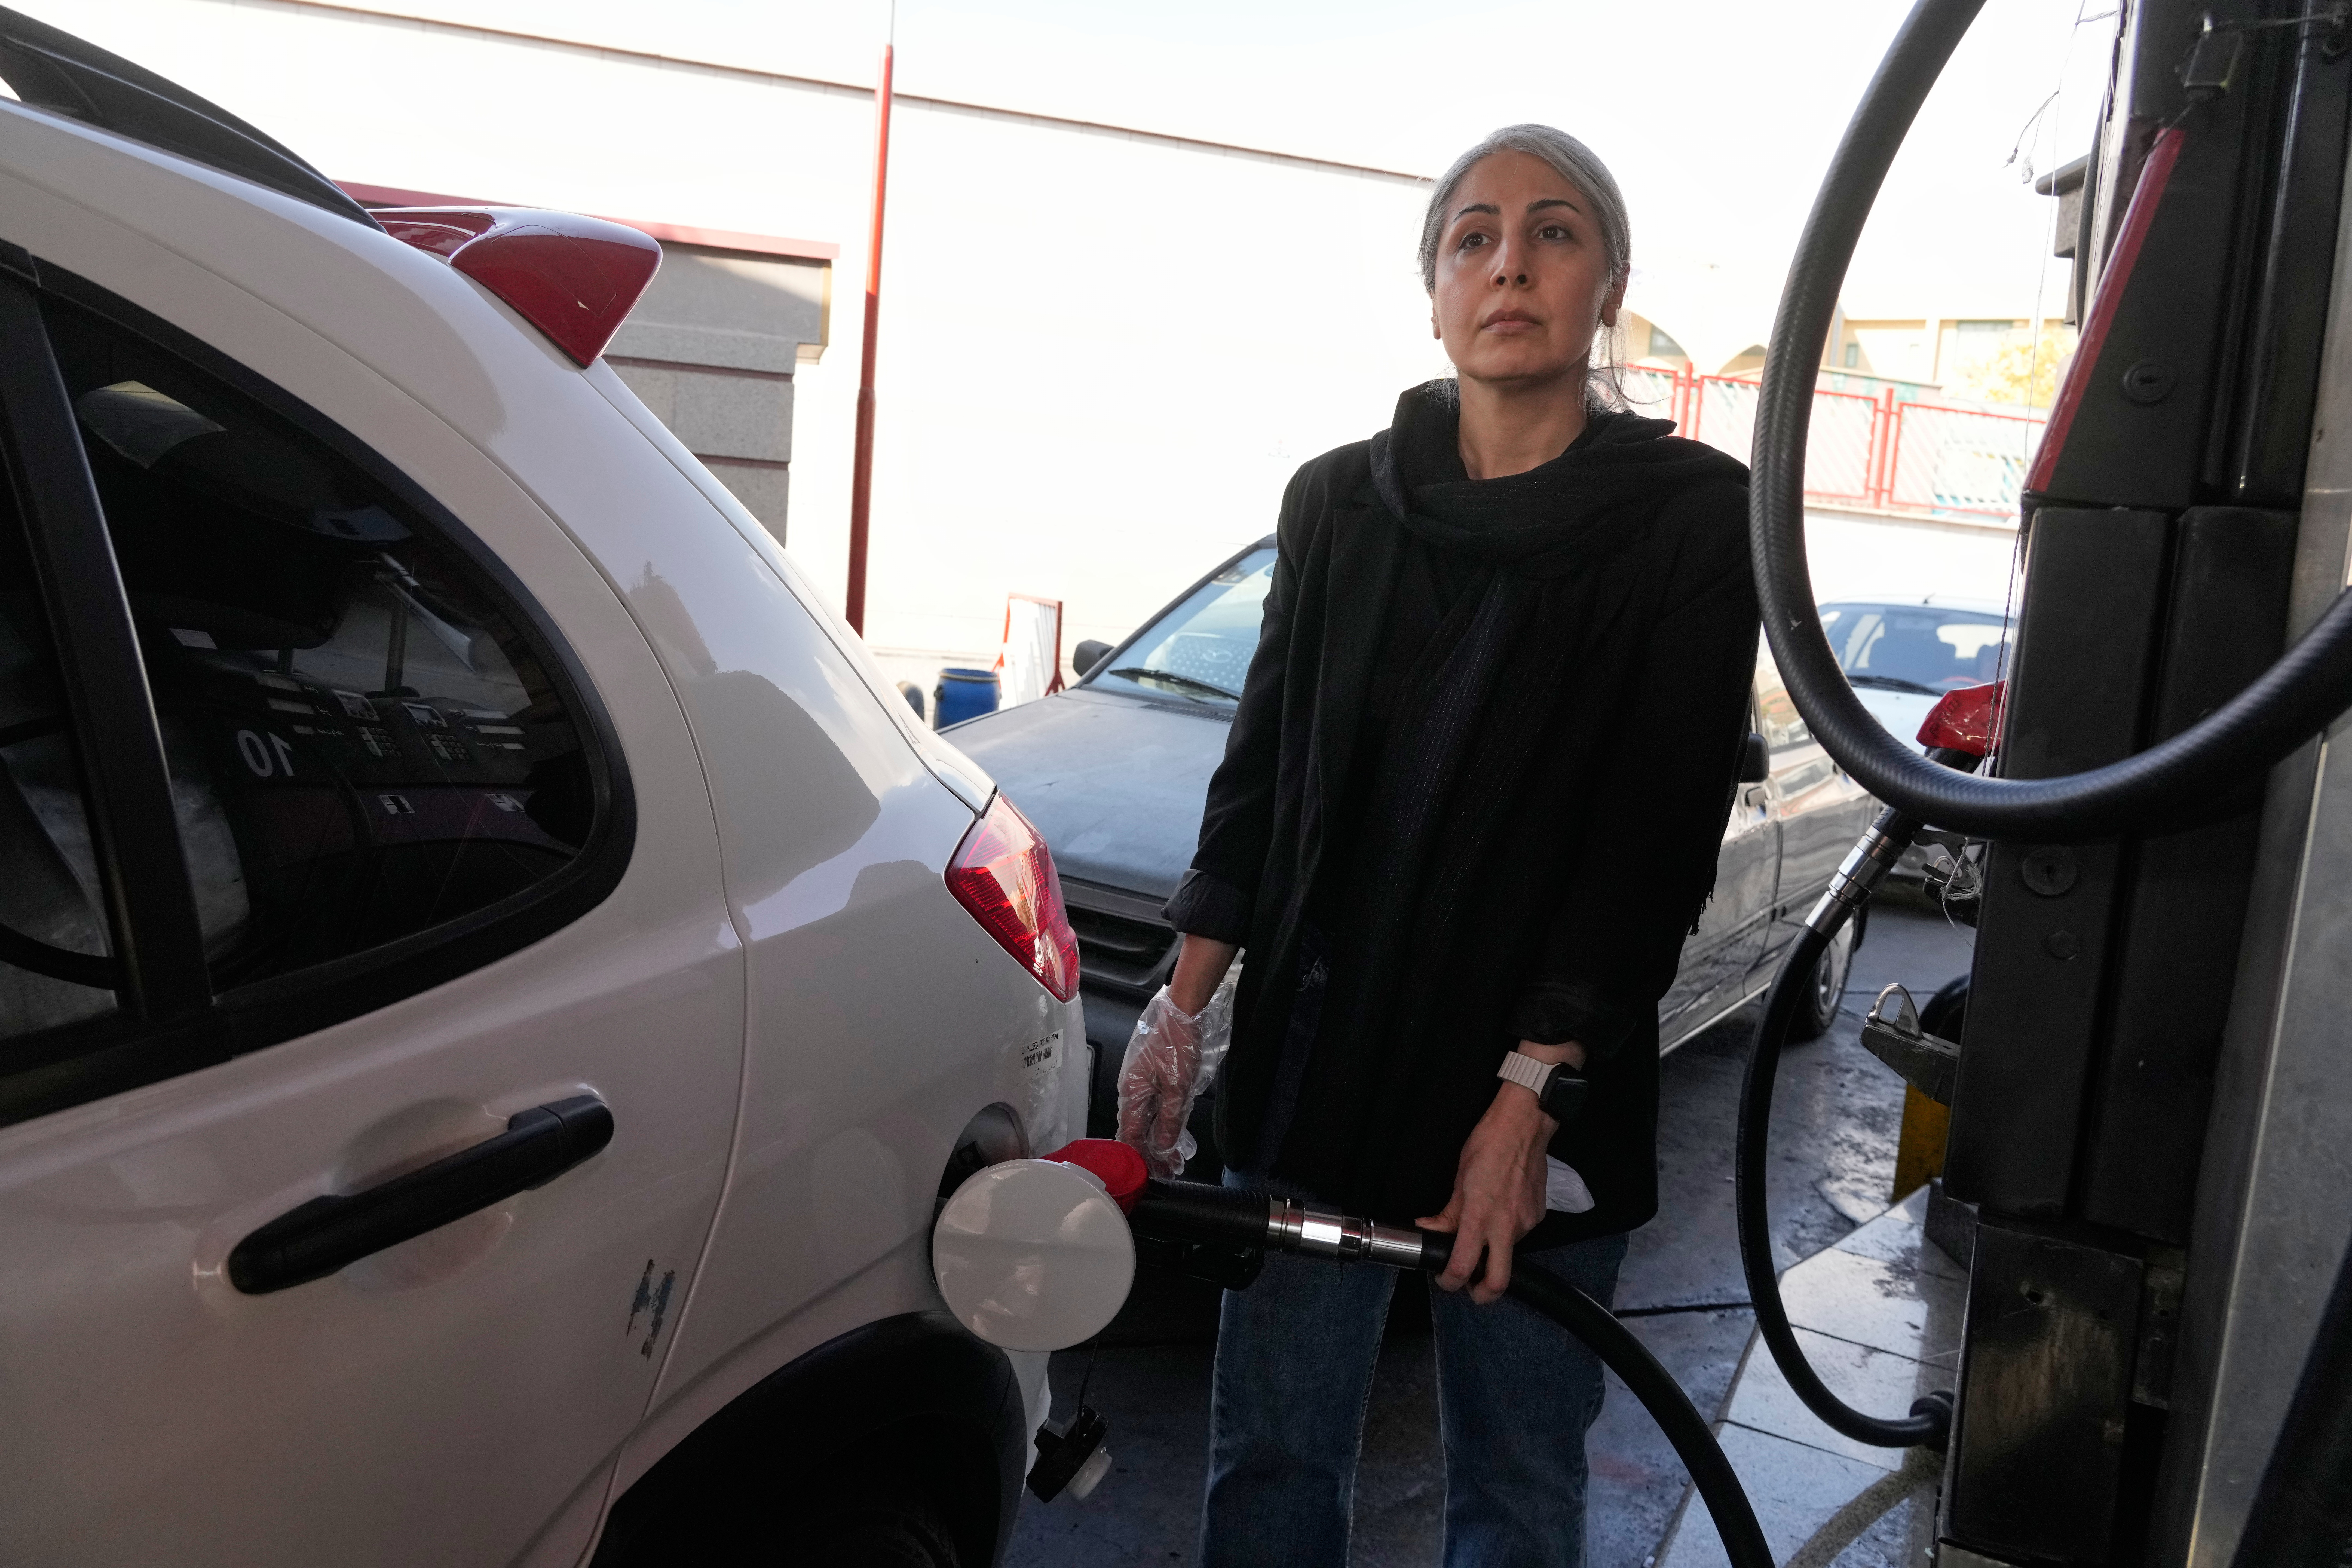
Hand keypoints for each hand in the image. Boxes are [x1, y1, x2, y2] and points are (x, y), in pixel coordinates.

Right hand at [1116, 947, 1240, 1177]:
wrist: (1182, 1011)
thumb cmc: (1177, 1043)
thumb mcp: (1177, 1086)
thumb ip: (1169, 1119)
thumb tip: (1162, 1146)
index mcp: (1131, 1092)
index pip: (1130, 1134)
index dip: (1141, 1156)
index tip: (1155, 1172)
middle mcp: (1132, 1089)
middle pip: (1137, 1128)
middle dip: (1151, 1152)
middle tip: (1169, 1170)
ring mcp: (1142, 1081)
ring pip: (1146, 1117)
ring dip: (1158, 1138)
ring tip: (1174, 1157)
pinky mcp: (1152, 1075)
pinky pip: (1154, 1104)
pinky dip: (1162, 1121)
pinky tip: (1173, 1131)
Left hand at [1418, 1039, 1585, 1303]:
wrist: (1524, 1124)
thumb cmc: (1488, 1144)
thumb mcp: (1459, 1179)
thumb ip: (1447, 1213)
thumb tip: (1429, 1230)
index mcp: (1480, 1215)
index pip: (1463, 1265)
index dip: (1450, 1281)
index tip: (1444, 1280)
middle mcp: (1506, 1225)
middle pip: (1498, 1282)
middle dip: (1482, 1294)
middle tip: (1468, 1288)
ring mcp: (1526, 1223)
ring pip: (1508, 1254)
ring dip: (1493, 1253)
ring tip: (1481, 1234)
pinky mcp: (1538, 1216)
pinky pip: (1519, 1234)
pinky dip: (1506, 1233)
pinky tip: (1500, 1213)